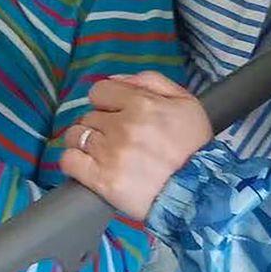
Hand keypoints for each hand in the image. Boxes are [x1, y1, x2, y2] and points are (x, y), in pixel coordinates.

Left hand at [61, 71, 212, 219]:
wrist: (200, 192)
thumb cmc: (195, 147)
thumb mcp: (186, 102)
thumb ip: (152, 81)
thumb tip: (116, 79)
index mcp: (141, 104)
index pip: (99, 91)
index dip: (106, 102)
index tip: (114, 113)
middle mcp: (122, 126)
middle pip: (88, 115)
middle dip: (99, 124)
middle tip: (115, 138)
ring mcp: (110, 153)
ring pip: (75, 136)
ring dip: (83, 142)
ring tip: (100, 152)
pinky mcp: (102, 180)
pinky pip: (69, 161)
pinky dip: (73, 161)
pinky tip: (87, 165)